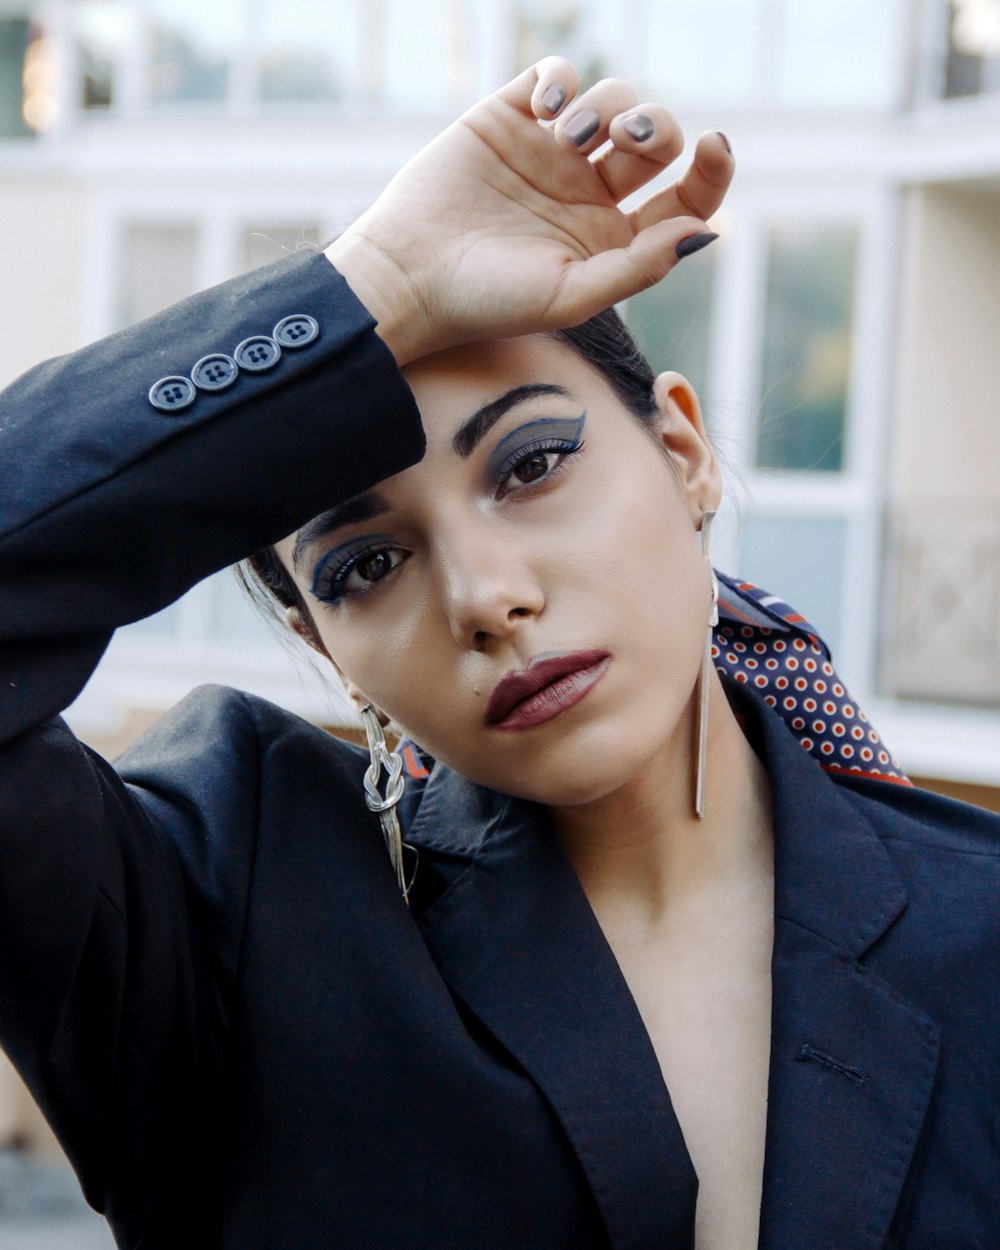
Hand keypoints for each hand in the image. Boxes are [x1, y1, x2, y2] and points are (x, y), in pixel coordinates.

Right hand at [326, 57, 732, 364]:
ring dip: (605, 107)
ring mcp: (549, 154)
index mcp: (612, 240)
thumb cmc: (486, 301)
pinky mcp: (508, 119)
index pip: (683, 199)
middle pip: (654, 141)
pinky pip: (555, 76)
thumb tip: (706, 230)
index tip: (715, 146)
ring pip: (612, 102)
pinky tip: (546, 106)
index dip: (711, 171)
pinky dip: (561, 80)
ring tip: (565, 137)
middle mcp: (588, 194)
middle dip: (654, 127)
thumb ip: (640, 266)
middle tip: (624, 141)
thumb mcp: (570, 296)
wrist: (407, 277)